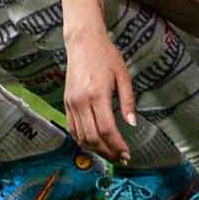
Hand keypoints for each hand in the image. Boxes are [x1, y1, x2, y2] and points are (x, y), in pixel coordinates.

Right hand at [59, 22, 137, 161]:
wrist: (83, 41)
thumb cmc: (105, 55)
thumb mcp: (123, 75)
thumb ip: (128, 101)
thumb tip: (132, 123)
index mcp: (97, 94)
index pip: (107, 129)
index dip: (117, 145)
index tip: (126, 153)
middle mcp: (82, 101)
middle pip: (94, 137)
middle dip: (108, 152)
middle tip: (120, 158)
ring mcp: (72, 103)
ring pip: (81, 136)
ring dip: (96, 149)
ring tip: (109, 153)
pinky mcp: (66, 102)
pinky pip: (72, 128)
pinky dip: (82, 140)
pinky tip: (93, 143)